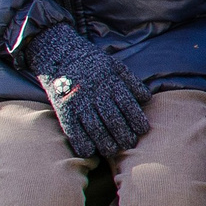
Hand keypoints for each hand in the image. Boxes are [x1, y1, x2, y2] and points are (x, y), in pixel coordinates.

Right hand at [20, 21, 150, 158]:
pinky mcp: (63, 109)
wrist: (57, 54)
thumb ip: (131, 82)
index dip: (136, 120)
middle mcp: (95, 93)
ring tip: (113, 150)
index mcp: (110, 81)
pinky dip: (82, 143)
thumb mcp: (114, 66)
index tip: (143, 130)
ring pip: (95, 128)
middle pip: (113, 119)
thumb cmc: (92, 63)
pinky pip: (73, 131)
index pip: (127, 104)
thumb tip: (147, 99)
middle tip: (130, 144)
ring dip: (106, 143)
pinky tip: (90, 151)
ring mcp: (78, 102)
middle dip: (124, 135)